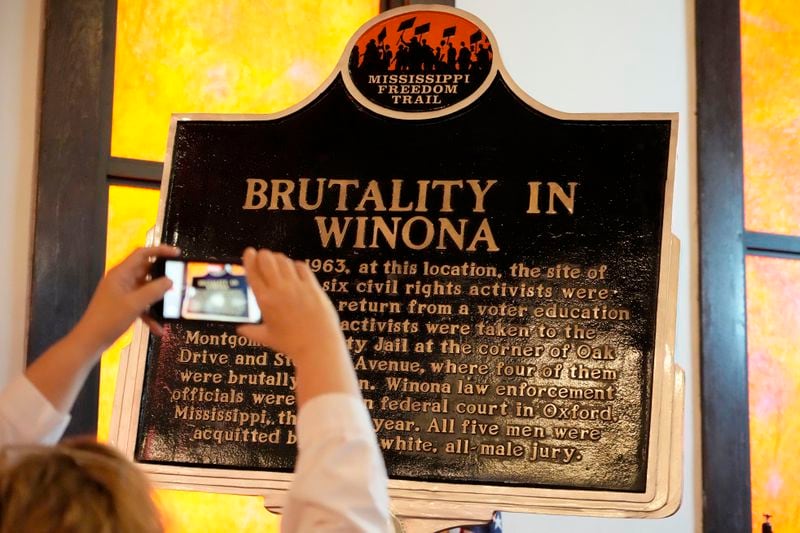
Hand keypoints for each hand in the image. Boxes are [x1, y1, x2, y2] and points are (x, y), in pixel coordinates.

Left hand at [71, 245, 179, 352]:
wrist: (90, 341)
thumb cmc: (109, 319)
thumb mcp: (134, 304)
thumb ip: (154, 291)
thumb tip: (170, 281)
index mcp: (121, 274)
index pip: (142, 254)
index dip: (160, 250)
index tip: (178, 254)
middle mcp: (122, 280)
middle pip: (146, 271)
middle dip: (163, 276)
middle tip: (180, 279)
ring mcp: (123, 294)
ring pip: (146, 290)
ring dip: (158, 297)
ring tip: (174, 303)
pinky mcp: (124, 306)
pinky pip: (142, 306)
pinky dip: (151, 315)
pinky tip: (159, 329)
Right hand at [237, 248, 345, 366]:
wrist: (317, 346)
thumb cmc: (292, 344)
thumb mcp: (268, 337)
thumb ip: (252, 332)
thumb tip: (241, 330)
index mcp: (265, 301)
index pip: (252, 271)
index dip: (249, 258)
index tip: (249, 252)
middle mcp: (279, 290)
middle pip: (267, 259)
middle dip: (263, 255)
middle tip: (263, 257)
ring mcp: (297, 287)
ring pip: (284, 260)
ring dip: (279, 258)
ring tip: (278, 262)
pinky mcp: (312, 287)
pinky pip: (302, 267)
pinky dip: (296, 265)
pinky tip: (295, 269)